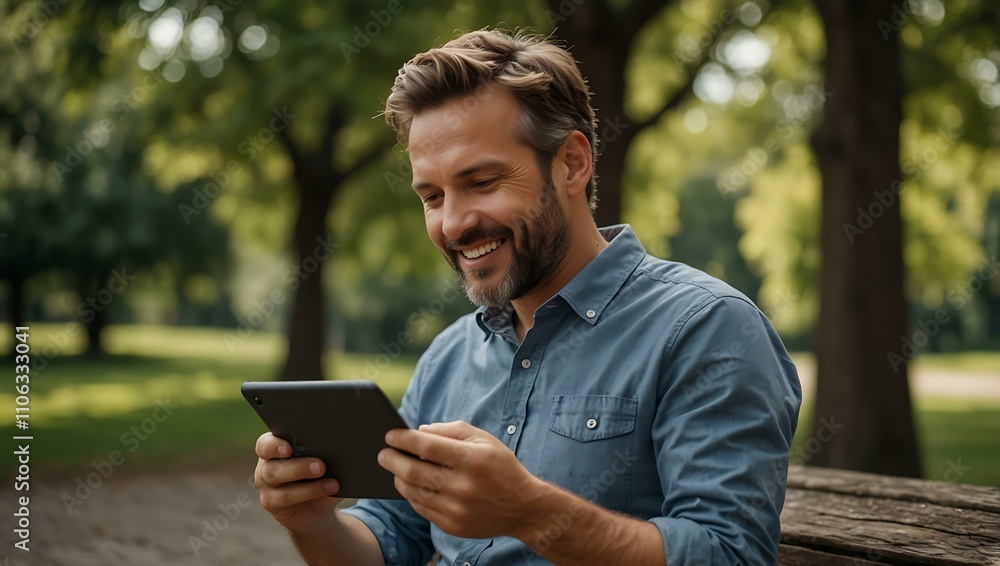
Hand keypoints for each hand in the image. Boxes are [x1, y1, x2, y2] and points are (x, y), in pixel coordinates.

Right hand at [254, 432, 341, 534]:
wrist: (317, 506)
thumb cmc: (320, 474)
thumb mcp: (323, 461)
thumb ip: (323, 452)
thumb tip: (338, 447)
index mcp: (274, 447)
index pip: (266, 444)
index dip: (275, 446)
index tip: (289, 448)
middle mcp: (266, 465)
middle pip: (273, 465)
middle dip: (298, 466)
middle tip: (321, 466)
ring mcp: (266, 485)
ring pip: (280, 483)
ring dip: (307, 482)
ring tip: (331, 482)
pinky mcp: (271, 502)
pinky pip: (286, 498)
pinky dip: (310, 493)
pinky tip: (329, 489)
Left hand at [379, 421, 544, 538]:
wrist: (523, 507)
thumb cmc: (501, 467)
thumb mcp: (484, 439)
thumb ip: (452, 430)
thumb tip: (420, 431)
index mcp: (472, 459)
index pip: (427, 446)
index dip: (404, 439)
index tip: (390, 435)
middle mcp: (463, 485)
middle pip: (414, 471)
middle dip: (392, 460)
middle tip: (382, 453)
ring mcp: (457, 509)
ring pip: (414, 492)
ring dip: (399, 478)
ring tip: (394, 469)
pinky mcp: (453, 526)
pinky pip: (422, 508)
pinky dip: (412, 495)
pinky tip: (409, 485)